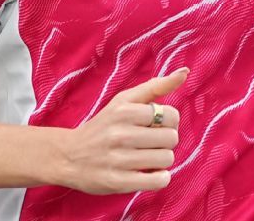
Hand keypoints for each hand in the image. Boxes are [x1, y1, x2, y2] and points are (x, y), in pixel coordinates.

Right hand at [56, 67, 187, 194]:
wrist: (68, 155)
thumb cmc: (103, 126)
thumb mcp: (123, 100)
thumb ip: (155, 87)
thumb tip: (185, 72)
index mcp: (124, 110)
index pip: (171, 115)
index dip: (168, 122)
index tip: (155, 125)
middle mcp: (121, 134)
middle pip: (171, 138)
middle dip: (165, 141)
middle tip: (150, 143)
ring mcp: (119, 159)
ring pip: (167, 159)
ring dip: (161, 160)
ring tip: (147, 157)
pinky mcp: (118, 182)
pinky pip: (158, 181)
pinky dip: (160, 178)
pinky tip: (150, 173)